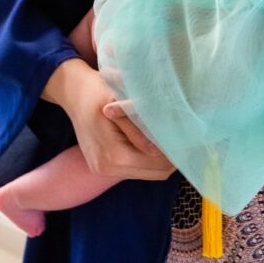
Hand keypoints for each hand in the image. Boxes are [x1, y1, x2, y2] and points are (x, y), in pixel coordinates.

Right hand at [44, 59, 175, 180]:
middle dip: (171, 157)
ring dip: (160, 157)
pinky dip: (147, 155)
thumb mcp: (120, 104)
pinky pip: (134, 166)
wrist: (72, 91)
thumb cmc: (97, 91)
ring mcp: (103, 169)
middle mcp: (107, 169)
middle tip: (186, 136)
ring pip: (145, 171)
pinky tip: (154, 137)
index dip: (176, 153)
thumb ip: (140, 130)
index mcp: (113, 157)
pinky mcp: (103, 164)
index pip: (157, 165)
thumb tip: (163, 147)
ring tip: (172, 134)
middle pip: (154, 173)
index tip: (191, 137)